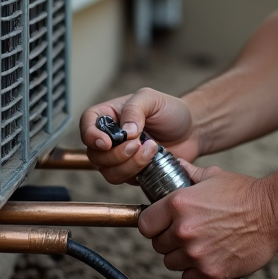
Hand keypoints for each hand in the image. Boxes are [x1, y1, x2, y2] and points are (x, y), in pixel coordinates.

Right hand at [79, 87, 201, 183]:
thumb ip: (135, 109)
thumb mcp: (152, 99)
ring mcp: (118, 157)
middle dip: (116, 153)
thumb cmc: (170, 111)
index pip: (87, 124)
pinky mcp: (130, 172)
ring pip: (107, 170)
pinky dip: (137, 171)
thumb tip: (124, 131)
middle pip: (94, 153)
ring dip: (129, 164)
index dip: (91, 136)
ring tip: (151, 149)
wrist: (191, 130)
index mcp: (109, 115)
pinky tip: (153, 158)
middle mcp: (109, 137)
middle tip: (138, 143)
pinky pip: (122, 179)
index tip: (107, 142)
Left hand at [139, 161, 277, 278]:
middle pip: (158, 245)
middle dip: (168, 239)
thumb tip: (174, 165)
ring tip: (198, 244)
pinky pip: (188, 278)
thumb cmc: (245, 194)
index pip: (144, 224)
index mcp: (179, 204)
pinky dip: (194, 271)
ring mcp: (197, 254)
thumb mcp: (212, 175)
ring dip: (181, 255)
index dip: (152, 223)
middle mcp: (184, 230)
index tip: (160, 223)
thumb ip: (187, 173)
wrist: (274, 213)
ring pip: (172, 263)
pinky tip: (207, 257)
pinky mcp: (210, 272)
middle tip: (186, 232)